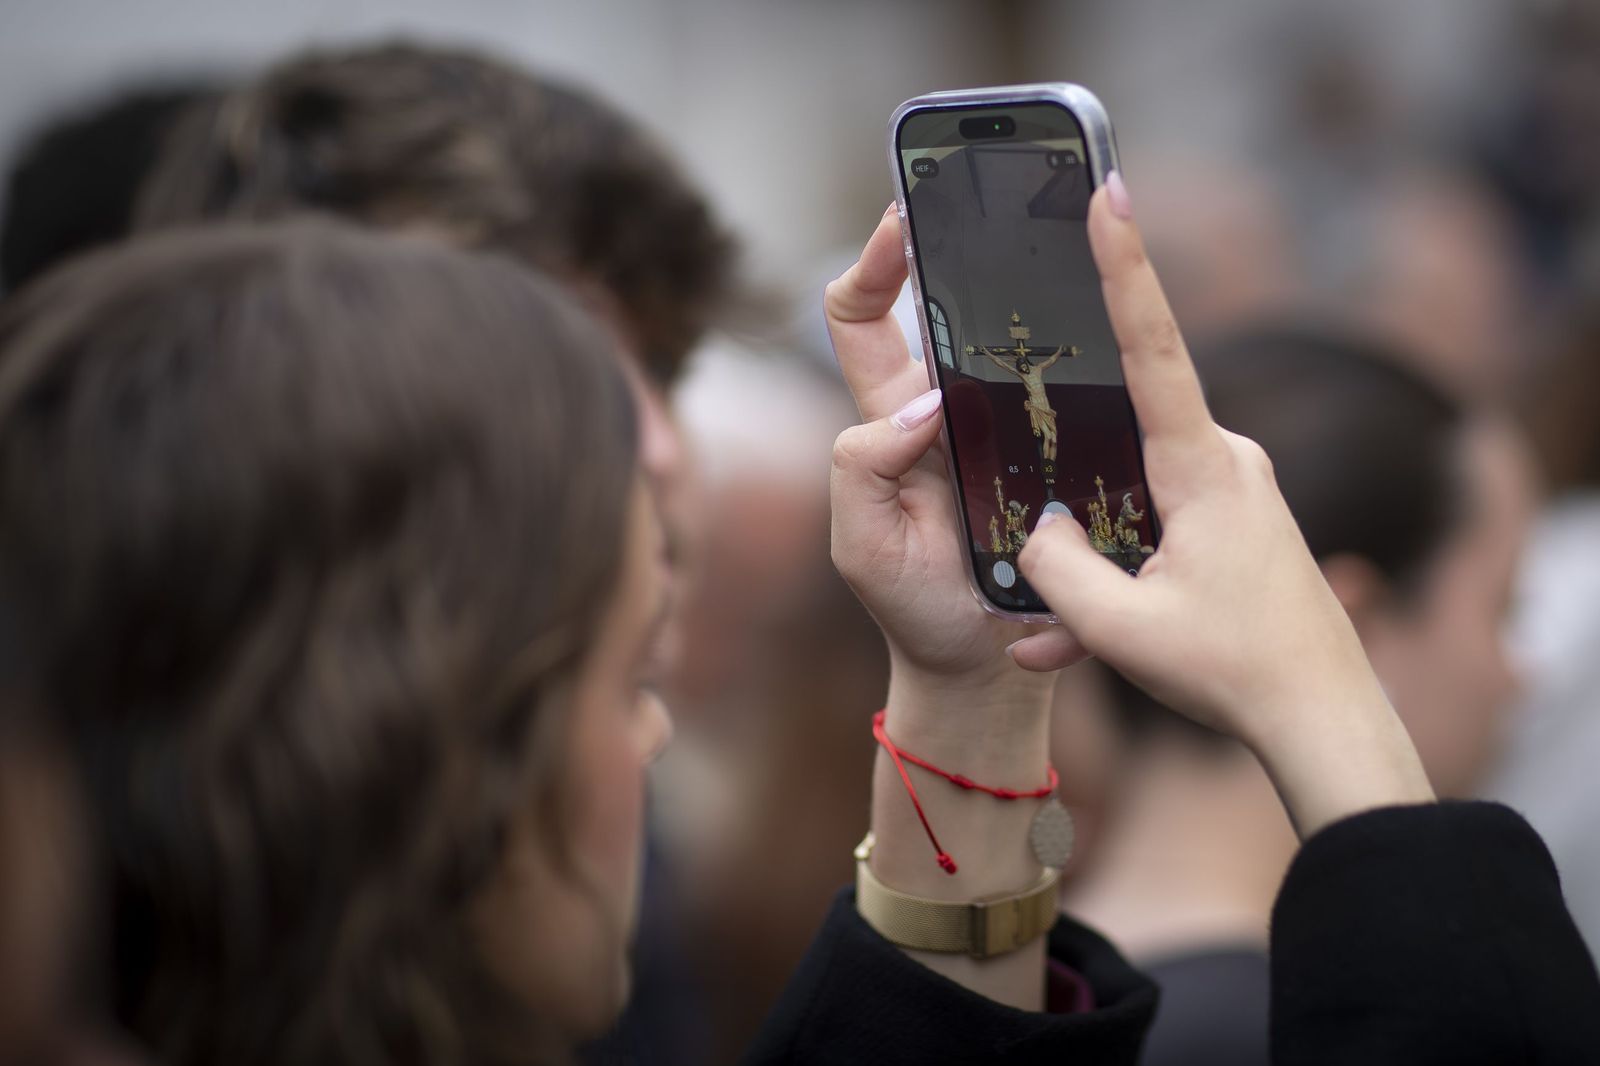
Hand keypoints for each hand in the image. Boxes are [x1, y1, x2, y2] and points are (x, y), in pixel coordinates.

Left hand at [824, 206, 1084, 689]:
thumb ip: (862, 470)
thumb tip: (922, 406)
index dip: (870, 265)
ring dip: (1035, 291)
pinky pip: (1072, 395)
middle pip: (945, 305)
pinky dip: (1089, 358)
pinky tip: (1116, 330)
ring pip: (1017, 341)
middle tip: (997, 197)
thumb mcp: (861, 544)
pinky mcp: (1057, 455)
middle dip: (963, 242)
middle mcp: (946, 409)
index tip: (899, 223)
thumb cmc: (911, 605)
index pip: (860, 319)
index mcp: (889, 417)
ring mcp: (1005, 428)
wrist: (982, 664)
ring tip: (1064, 243)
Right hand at [1016, 175, 1432, 835]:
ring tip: (1054, 639)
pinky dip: (1117, 582)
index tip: (1109, 195)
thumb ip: (1058, 568)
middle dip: (1069, 482)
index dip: (1126, 266)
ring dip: (1089, 560)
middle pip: (1121, 439)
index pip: (1155, 345)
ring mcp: (1234, 494)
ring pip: (1131, 499)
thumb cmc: (1232, 670)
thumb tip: (1038, 528)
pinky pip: (1154, 533)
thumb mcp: (1121, 628)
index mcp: (1205, 467)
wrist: (1322, 719)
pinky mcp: (1233, 527)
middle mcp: (1227, 463)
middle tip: (1030, 503)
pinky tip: (1071, 649)